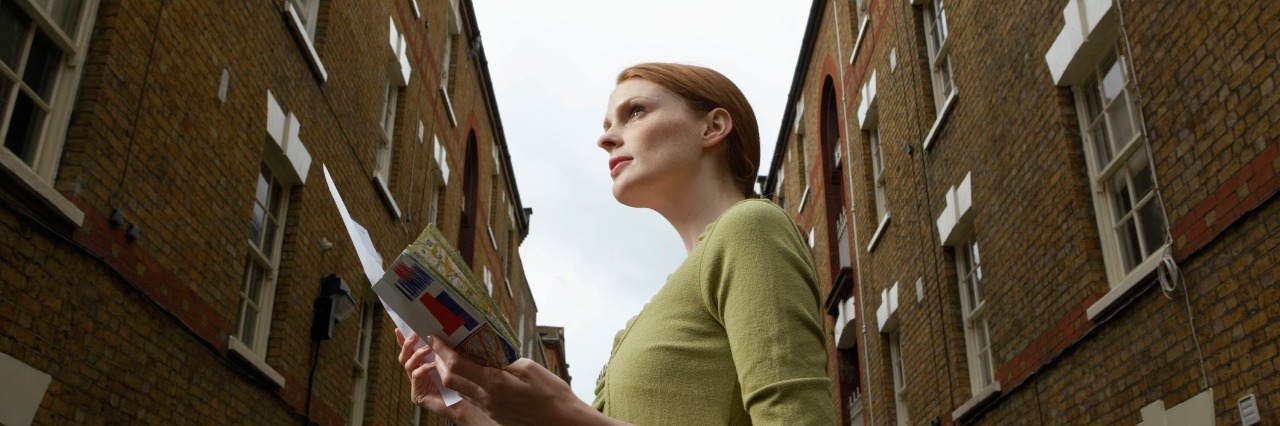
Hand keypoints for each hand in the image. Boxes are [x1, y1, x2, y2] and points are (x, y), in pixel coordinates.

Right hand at [396, 329, 483, 422]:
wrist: (463, 404)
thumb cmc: (458, 382)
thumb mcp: (448, 362)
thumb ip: (440, 351)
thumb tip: (435, 334)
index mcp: (422, 366)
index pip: (409, 352)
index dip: (402, 341)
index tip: (398, 329)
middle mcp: (417, 375)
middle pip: (404, 357)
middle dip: (407, 345)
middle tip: (415, 336)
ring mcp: (415, 385)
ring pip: (408, 365)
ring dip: (417, 354)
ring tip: (428, 348)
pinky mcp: (417, 395)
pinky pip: (416, 376)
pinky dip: (424, 368)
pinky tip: (433, 365)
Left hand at [428, 334, 617, 425]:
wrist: (562, 422)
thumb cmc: (552, 394)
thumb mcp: (529, 368)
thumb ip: (505, 361)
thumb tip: (492, 356)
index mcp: (494, 384)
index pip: (457, 365)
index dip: (442, 350)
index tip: (435, 337)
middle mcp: (486, 399)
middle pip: (451, 380)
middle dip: (440, 361)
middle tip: (438, 346)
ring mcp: (489, 409)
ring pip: (460, 390)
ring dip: (451, 374)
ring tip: (451, 357)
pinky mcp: (495, 415)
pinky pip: (472, 398)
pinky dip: (465, 384)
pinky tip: (472, 374)